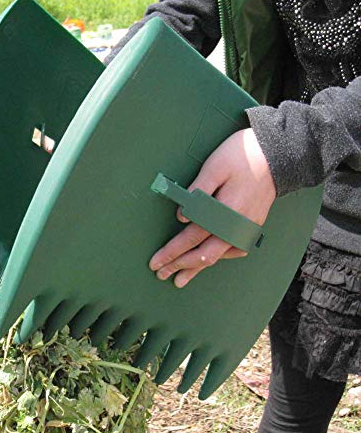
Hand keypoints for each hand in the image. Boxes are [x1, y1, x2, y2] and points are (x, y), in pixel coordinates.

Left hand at [149, 128, 276, 287]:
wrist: (277, 154)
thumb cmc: (242, 156)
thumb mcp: (214, 167)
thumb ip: (197, 192)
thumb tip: (182, 216)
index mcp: (225, 211)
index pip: (191, 238)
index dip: (171, 252)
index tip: (156, 263)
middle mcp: (237, 226)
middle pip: (204, 255)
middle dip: (180, 266)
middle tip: (161, 274)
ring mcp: (247, 228)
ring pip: (219, 256)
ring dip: (198, 268)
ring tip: (181, 278)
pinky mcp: (253, 226)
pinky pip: (234, 250)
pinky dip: (219, 257)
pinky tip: (210, 260)